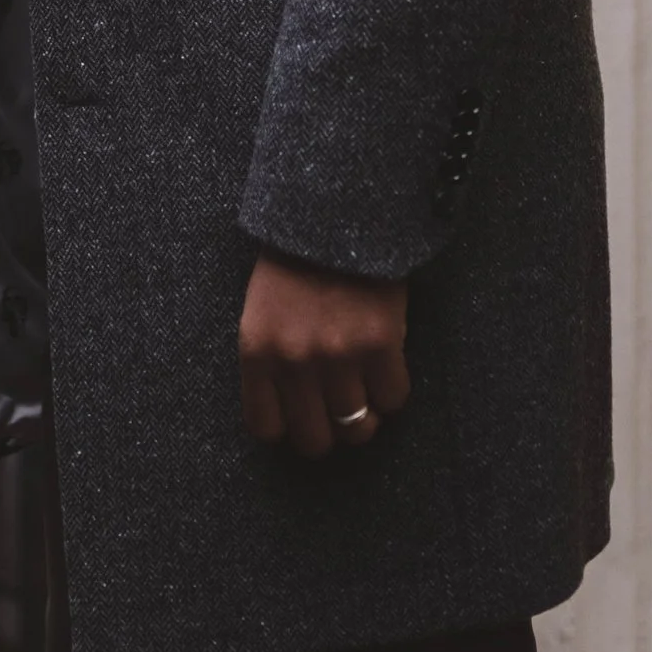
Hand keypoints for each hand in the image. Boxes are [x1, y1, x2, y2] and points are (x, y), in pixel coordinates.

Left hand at [238, 253, 410, 457]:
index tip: (304, 417)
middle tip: (341, 411)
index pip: (265, 426)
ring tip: (368, 391)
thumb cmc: (296, 259)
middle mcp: (294, 361)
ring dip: (366, 416)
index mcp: (257, 350)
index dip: (289, 428)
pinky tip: (387, 367)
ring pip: (357, 427)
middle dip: (330, 431)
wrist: (336, 211)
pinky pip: (394, 398)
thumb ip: (272, 358)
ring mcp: (337, 356)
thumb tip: (295, 409)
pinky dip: (393, 391)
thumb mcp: (263, 309)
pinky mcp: (379, 344)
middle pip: (314, 439)